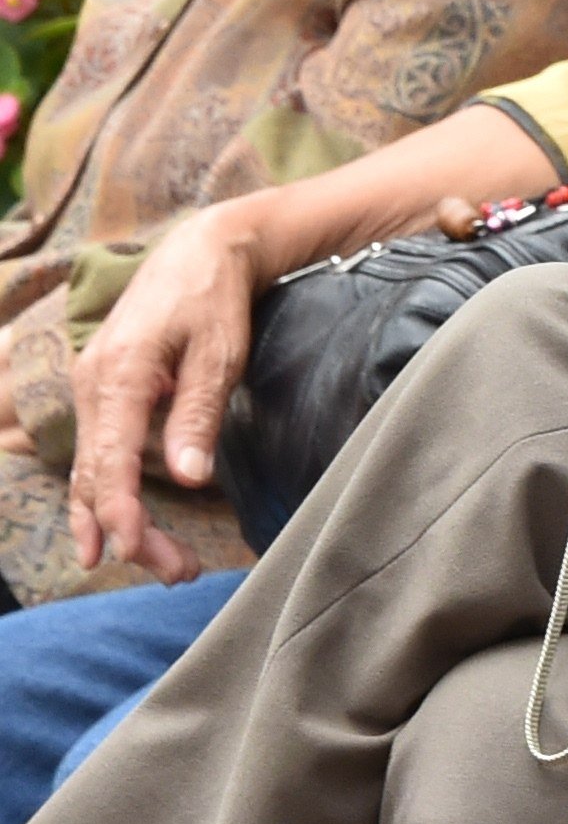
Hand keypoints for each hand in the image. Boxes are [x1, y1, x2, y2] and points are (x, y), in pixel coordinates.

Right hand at [68, 208, 268, 579]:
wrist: (201, 249)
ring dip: (118, 521)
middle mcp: (93, 386)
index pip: (109, 464)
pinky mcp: (104, 392)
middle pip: (97, 478)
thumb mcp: (220, 352)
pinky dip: (104, 494)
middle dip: (130, 532)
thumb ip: (198, 414)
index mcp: (119, 376)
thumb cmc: (215, 298)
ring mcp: (93, 389)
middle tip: (175, 574)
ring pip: (91, 471)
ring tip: (162, 565)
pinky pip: (95, 454)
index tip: (138, 554)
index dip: (121, 515)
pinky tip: (113, 532)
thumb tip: (187, 478)